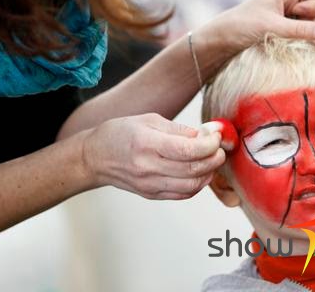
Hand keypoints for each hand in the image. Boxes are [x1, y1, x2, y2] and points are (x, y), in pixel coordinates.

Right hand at [80, 113, 224, 199]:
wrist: (95, 157)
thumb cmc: (120, 133)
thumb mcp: (149, 120)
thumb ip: (179, 129)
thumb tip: (207, 134)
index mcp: (146, 144)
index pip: (188, 150)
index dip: (209, 144)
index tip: (216, 136)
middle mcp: (148, 167)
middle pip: (193, 169)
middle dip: (214, 158)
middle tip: (219, 148)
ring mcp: (150, 185)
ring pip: (192, 186)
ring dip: (209, 173)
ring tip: (211, 159)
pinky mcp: (152, 195)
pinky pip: (183, 194)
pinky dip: (198, 184)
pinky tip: (199, 171)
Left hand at [200, 0, 314, 56]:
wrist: (217, 45)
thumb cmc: (239, 28)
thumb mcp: (271, 27)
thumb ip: (300, 30)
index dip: (314, 4)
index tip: (298, 15)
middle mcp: (286, 9)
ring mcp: (285, 26)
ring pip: (311, 31)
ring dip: (314, 42)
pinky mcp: (282, 41)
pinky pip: (303, 43)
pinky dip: (311, 50)